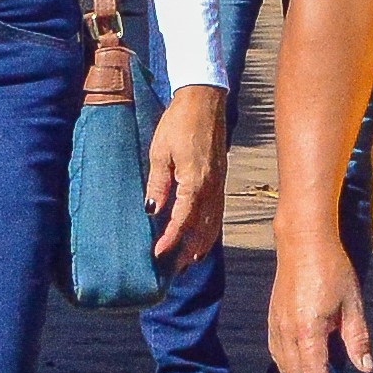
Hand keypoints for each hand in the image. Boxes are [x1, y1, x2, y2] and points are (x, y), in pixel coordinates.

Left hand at [144, 84, 230, 263]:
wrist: (204, 101)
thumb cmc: (179, 123)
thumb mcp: (161, 152)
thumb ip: (158, 184)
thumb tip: (152, 212)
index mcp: (196, 181)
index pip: (183, 221)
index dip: (170, 241)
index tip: (157, 255)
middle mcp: (212, 187)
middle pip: (201, 230)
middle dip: (186, 252)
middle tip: (171, 270)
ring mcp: (220, 185)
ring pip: (213, 225)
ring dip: (200, 247)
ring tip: (186, 264)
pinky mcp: (221, 181)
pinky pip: (217, 214)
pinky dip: (210, 232)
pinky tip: (201, 241)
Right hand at [267, 227, 370, 372]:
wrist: (303, 241)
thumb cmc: (332, 269)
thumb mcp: (352, 304)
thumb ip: (357, 339)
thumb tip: (364, 367)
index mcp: (308, 331)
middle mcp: (287, 332)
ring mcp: (276, 325)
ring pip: (283, 365)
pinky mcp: (272, 318)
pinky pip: (276, 351)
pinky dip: (288, 365)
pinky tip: (302, 364)